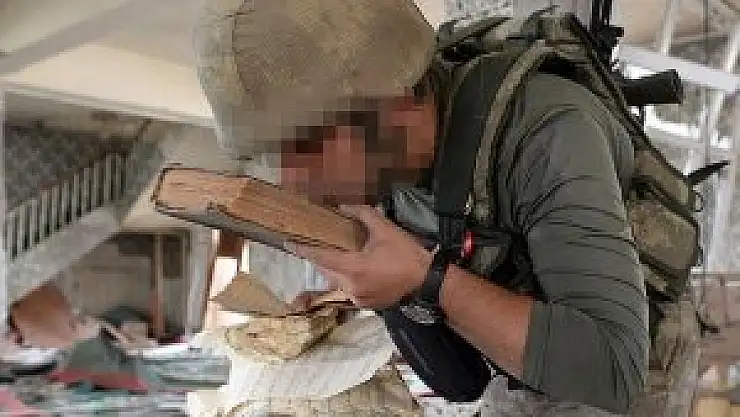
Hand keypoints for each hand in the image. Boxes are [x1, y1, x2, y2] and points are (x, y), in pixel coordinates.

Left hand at [286, 205, 431, 308]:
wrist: (428, 282)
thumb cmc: (407, 254)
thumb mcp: (385, 230)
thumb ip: (363, 215)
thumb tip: (344, 208)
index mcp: (353, 268)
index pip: (321, 257)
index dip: (303, 250)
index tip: (288, 243)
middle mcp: (350, 287)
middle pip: (327, 271)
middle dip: (322, 258)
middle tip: (319, 244)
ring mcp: (357, 298)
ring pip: (337, 281)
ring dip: (336, 269)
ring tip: (342, 255)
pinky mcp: (365, 305)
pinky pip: (349, 290)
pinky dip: (349, 279)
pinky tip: (358, 270)